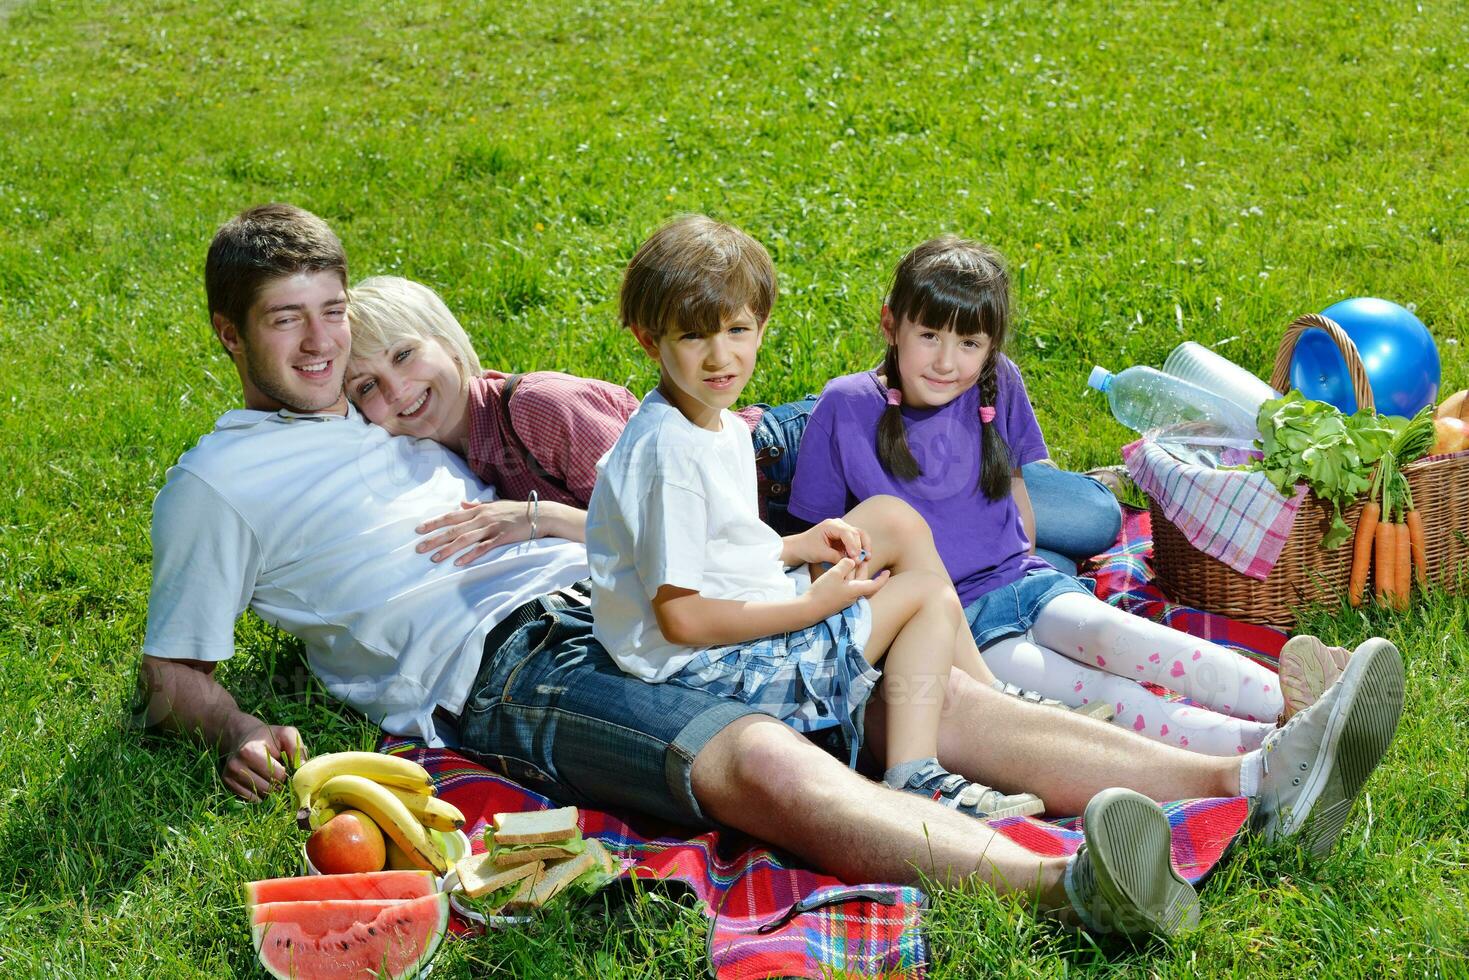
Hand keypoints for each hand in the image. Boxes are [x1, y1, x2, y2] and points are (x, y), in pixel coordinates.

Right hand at [222, 720, 307, 802]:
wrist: (243, 736)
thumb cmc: (269, 736)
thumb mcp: (286, 734)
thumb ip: (297, 748)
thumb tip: (303, 768)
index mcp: (250, 751)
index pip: (276, 776)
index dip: (286, 774)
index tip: (286, 767)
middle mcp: (236, 766)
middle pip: (268, 788)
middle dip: (279, 784)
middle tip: (280, 774)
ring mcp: (229, 776)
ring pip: (259, 797)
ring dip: (270, 791)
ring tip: (270, 776)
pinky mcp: (227, 784)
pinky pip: (251, 799)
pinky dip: (260, 795)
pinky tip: (261, 781)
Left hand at [416, 500, 531, 564]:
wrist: (538, 514)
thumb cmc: (515, 510)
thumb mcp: (494, 505)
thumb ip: (475, 506)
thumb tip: (460, 504)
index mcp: (478, 510)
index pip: (451, 516)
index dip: (434, 523)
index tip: (418, 529)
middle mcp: (481, 518)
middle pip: (453, 529)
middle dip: (434, 538)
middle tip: (419, 548)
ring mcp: (491, 528)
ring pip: (464, 539)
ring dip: (448, 549)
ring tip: (434, 558)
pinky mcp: (500, 538)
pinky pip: (482, 548)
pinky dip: (470, 555)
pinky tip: (459, 563)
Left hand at [790, 519, 870, 570]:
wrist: (800, 547)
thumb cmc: (807, 548)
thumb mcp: (820, 553)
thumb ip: (836, 556)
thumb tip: (852, 562)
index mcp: (831, 525)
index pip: (847, 533)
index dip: (853, 545)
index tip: (856, 557)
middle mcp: (839, 524)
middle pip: (856, 533)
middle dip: (860, 547)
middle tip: (862, 560)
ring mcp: (842, 529)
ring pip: (859, 535)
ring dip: (864, 546)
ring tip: (867, 558)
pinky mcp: (844, 536)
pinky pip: (856, 541)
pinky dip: (860, 548)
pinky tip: (862, 558)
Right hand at [806, 556, 889, 617]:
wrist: (809, 609)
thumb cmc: (823, 591)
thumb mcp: (834, 574)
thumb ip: (845, 565)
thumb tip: (851, 561)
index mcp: (856, 590)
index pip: (874, 585)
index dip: (882, 579)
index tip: (887, 572)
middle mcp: (853, 596)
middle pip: (864, 582)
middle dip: (864, 569)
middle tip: (863, 558)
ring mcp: (844, 598)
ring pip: (854, 583)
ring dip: (855, 572)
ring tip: (852, 560)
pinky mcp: (836, 598)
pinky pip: (846, 585)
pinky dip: (847, 576)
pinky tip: (841, 570)